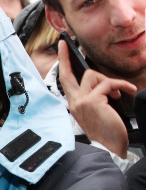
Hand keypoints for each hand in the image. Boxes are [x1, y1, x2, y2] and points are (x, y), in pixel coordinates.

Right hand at [57, 39, 135, 158]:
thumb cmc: (106, 133)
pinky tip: (128, 92)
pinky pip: (109, 83)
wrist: (109, 147)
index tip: (62, 48)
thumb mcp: (97, 112)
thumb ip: (95, 97)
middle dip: (66, 56)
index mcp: (75, 105)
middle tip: (66, 42)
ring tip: (119, 93)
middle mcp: (74, 102)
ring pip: (93, 75)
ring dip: (109, 81)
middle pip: (69, 74)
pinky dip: (121, 85)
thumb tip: (106, 85)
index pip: (65, 81)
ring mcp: (82, 101)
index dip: (63, 63)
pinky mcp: (93, 100)